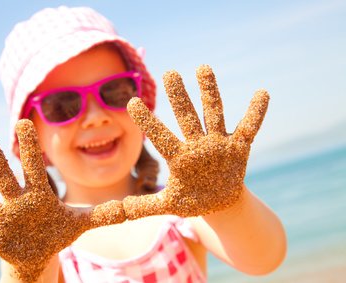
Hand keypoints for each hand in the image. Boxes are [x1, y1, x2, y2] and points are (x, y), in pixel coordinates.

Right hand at [0, 119, 124, 282]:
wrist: (38, 251)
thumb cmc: (56, 231)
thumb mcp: (80, 223)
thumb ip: (103, 214)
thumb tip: (132, 209)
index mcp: (38, 194)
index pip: (34, 168)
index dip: (31, 149)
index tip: (27, 122)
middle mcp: (17, 200)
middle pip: (5, 175)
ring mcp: (2, 218)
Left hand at [123, 65, 268, 218]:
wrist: (219, 203)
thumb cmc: (192, 200)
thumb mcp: (169, 205)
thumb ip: (146, 206)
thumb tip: (122, 210)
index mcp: (179, 157)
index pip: (161, 136)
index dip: (148, 121)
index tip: (132, 102)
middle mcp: (197, 145)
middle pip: (186, 117)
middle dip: (179, 96)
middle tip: (170, 73)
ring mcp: (217, 143)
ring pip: (213, 113)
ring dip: (209, 92)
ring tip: (202, 68)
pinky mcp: (238, 147)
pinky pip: (249, 127)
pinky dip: (256, 112)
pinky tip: (262, 93)